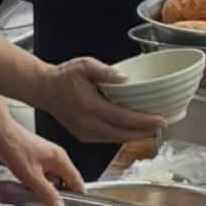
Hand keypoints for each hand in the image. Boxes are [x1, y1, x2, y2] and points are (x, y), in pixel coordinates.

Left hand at [0, 110, 82, 205]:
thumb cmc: (15, 148)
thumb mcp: (31, 177)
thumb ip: (46, 194)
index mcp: (60, 160)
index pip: (77, 182)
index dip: (75, 198)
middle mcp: (56, 158)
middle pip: (64, 183)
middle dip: (56, 197)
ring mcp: (46, 158)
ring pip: (52, 180)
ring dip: (44, 191)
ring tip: (33, 199)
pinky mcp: (36, 159)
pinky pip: (41, 176)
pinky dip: (36, 184)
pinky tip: (26, 189)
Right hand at [37, 57, 166, 144]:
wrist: (44, 90)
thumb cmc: (64, 77)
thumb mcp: (84, 65)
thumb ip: (105, 72)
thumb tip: (124, 79)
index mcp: (89, 106)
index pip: (123, 118)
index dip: (144, 121)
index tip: (161, 119)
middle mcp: (87, 124)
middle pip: (122, 134)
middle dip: (144, 132)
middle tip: (161, 125)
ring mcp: (85, 133)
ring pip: (116, 139)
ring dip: (135, 135)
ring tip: (151, 128)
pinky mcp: (84, 136)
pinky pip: (108, 139)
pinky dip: (122, 136)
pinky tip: (132, 130)